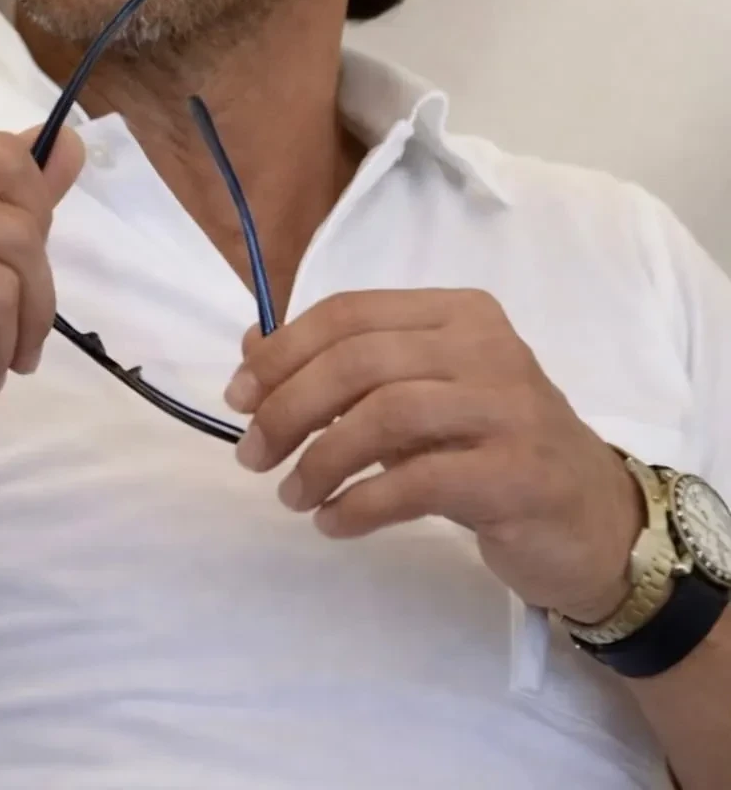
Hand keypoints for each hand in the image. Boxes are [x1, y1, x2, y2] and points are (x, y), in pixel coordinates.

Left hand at [224, 290, 643, 621]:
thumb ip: (345, 364)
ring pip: (383, 416)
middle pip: (358, 362)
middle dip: (287, 408)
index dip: (282, 351)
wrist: (595, 518)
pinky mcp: (517, 474)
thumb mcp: (422, 392)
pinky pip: (416, 482)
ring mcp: (508, 407)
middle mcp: (486, 346)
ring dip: (318, 460)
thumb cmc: (494, 447)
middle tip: (253, 456)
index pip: (349, 312)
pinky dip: (359, 504)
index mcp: (457, 312)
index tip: (239, 396)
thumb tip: (252, 348)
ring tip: (292, 495)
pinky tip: (334, 522)